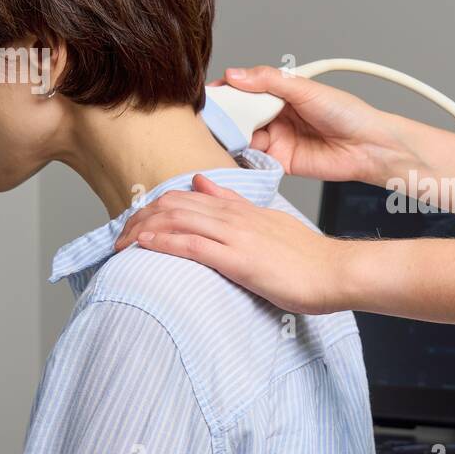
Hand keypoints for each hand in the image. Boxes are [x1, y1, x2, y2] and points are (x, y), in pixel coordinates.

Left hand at [113, 174, 352, 314]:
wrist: (335, 272)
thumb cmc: (307, 257)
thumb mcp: (268, 221)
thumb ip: (233, 202)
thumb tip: (201, 182)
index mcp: (241, 209)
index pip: (187, 197)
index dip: (156, 207)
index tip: (137, 223)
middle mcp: (235, 217)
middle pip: (175, 205)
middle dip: (140, 219)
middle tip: (119, 236)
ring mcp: (237, 236)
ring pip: (179, 221)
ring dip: (144, 231)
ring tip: (121, 242)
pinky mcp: (240, 260)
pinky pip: (194, 245)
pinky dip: (165, 243)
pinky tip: (145, 245)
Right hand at [215, 64, 415, 183]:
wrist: (369, 146)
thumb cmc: (346, 112)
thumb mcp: (305, 89)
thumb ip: (269, 81)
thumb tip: (234, 74)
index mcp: (279, 94)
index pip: (243, 91)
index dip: (225, 93)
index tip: (206, 96)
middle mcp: (274, 117)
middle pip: (238, 117)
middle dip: (223, 118)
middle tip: (207, 120)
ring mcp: (275, 140)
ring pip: (241, 139)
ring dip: (229, 139)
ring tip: (216, 138)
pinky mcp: (279, 163)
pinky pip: (253, 162)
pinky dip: (241, 160)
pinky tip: (232, 156)